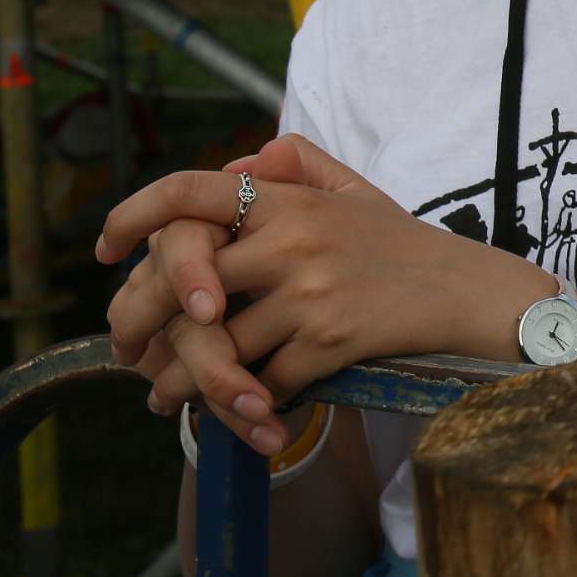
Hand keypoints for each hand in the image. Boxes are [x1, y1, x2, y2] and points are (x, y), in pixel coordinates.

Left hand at [100, 133, 547, 453]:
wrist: (471, 294)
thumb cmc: (407, 246)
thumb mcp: (356, 191)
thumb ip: (298, 165)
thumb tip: (238, 165)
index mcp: (290, 201)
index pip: (190, 192)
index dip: (133, 215)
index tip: (105, 247)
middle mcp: (293, 241)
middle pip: (180, 282)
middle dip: (139, 321)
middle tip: (125, 348)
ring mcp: (310, 294)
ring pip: (212, 346)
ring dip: (178, 382)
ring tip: (162, 398)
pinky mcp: (330, 342)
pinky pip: (260, 380)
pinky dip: (243, 403)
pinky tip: (237, 411)